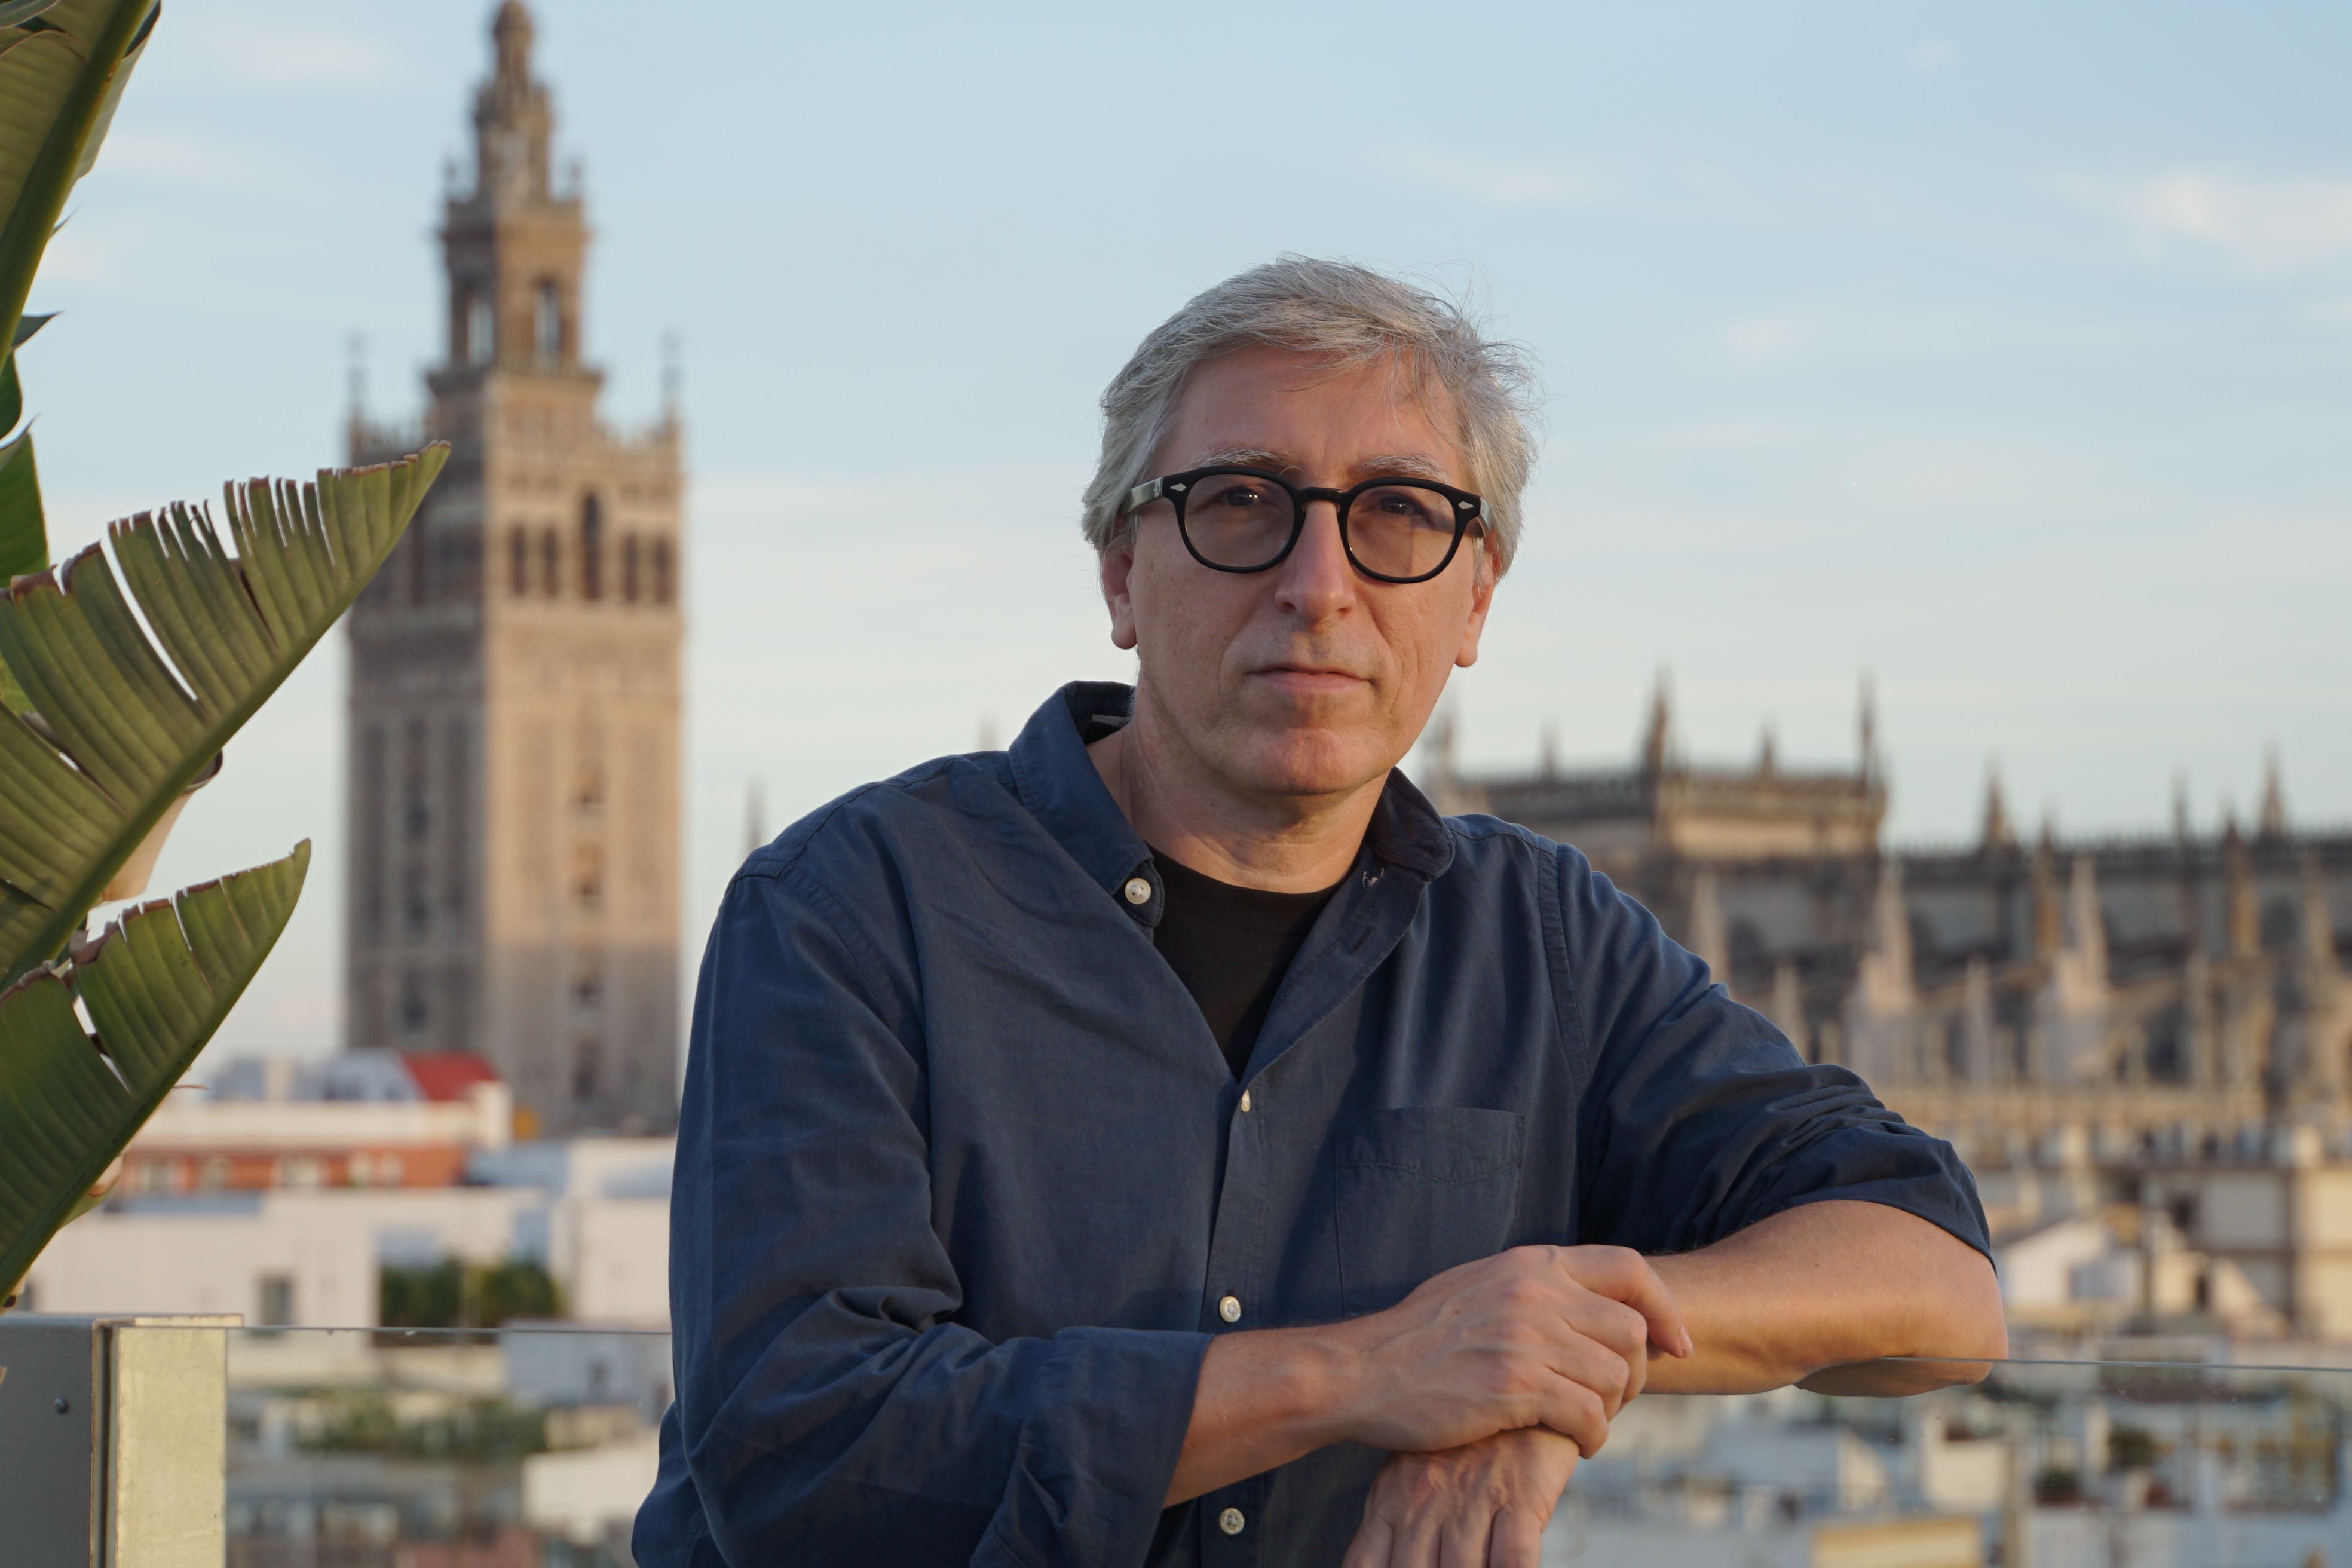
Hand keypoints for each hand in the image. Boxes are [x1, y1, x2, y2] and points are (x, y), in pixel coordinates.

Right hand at [1333, 1244, 1688, 1457]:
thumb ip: (1533, 1286)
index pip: (1629, 1267)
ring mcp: (1525, 1338)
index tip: (1675, 1344)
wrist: (1365, 1372)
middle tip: (1614, 1399)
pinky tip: (1573, 1442)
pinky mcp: (1514, 1386)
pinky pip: (1589, 1416)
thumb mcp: (1480, 1286)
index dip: (1665, 1307)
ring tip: (1586, 1422)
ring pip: (1616, 1377)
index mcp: (1530, 1263)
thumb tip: (1585, 1298)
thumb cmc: (1421, 1338)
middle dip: (1637, 1373)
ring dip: (1612, 1410)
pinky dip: (1592, 1437)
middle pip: (1632, 1330)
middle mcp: (1534, 1292)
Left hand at [1341, 1428, 1579, 1567]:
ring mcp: (1471, 1501)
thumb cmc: (1459, 1442)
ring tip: (1475, 1565)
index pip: (1365, 1565)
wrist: (1514, 1381)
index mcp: (1391, 1502)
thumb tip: (1376, 1564)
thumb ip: (1387, 1526)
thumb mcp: (1405, 1477)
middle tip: (1440, 1565)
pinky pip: (1513, 1558)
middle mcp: (1425, 1505)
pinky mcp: (1519, 1497)